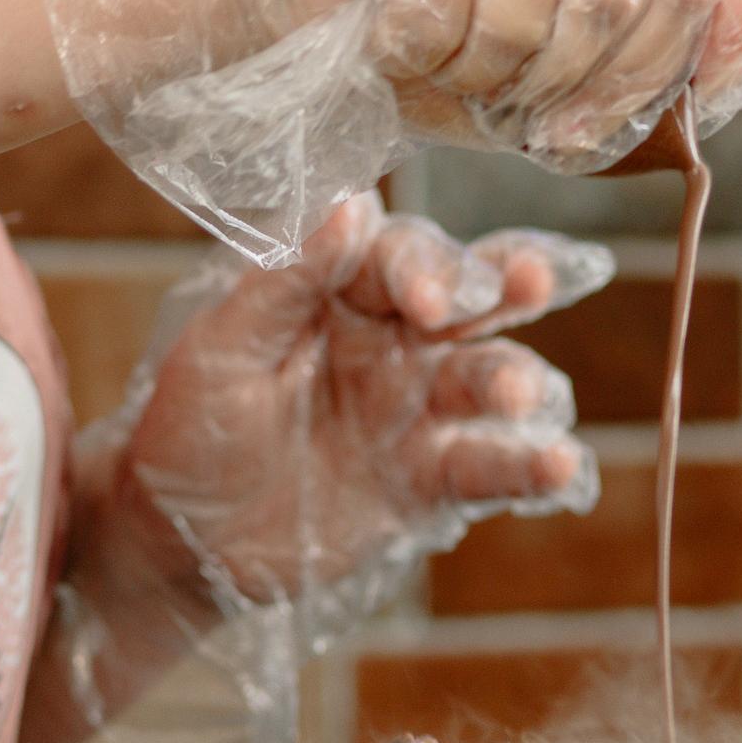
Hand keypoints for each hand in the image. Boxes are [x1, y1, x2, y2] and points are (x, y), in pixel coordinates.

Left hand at [104, 192, 611, 603]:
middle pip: (471, 300)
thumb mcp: (221, 350)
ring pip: (492, 378)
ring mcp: (420, 411)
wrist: (179, 540)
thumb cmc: (187, 428)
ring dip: (518, 379)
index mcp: (341, 293)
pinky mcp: (431, 481)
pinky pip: (494, 467)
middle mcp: (395, 341)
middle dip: (505, 287)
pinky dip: (536, 467)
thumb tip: (351, 202)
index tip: (427, 303)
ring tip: (521, 399)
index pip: (401, 258)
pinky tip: (562, 468)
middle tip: (530, 285)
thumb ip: (286, 280)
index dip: (424, 268)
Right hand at [255, 0, 741, 164]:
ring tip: (446, 65)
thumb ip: (665, 66)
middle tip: (498, 103)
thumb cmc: (446, 49)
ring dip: (476, 72)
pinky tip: (394, 38)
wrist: (310, 1)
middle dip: (551, 84)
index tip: (572, 134)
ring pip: (528, 4)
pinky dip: (415, 50)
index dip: (637, 82)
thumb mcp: (566, 81)